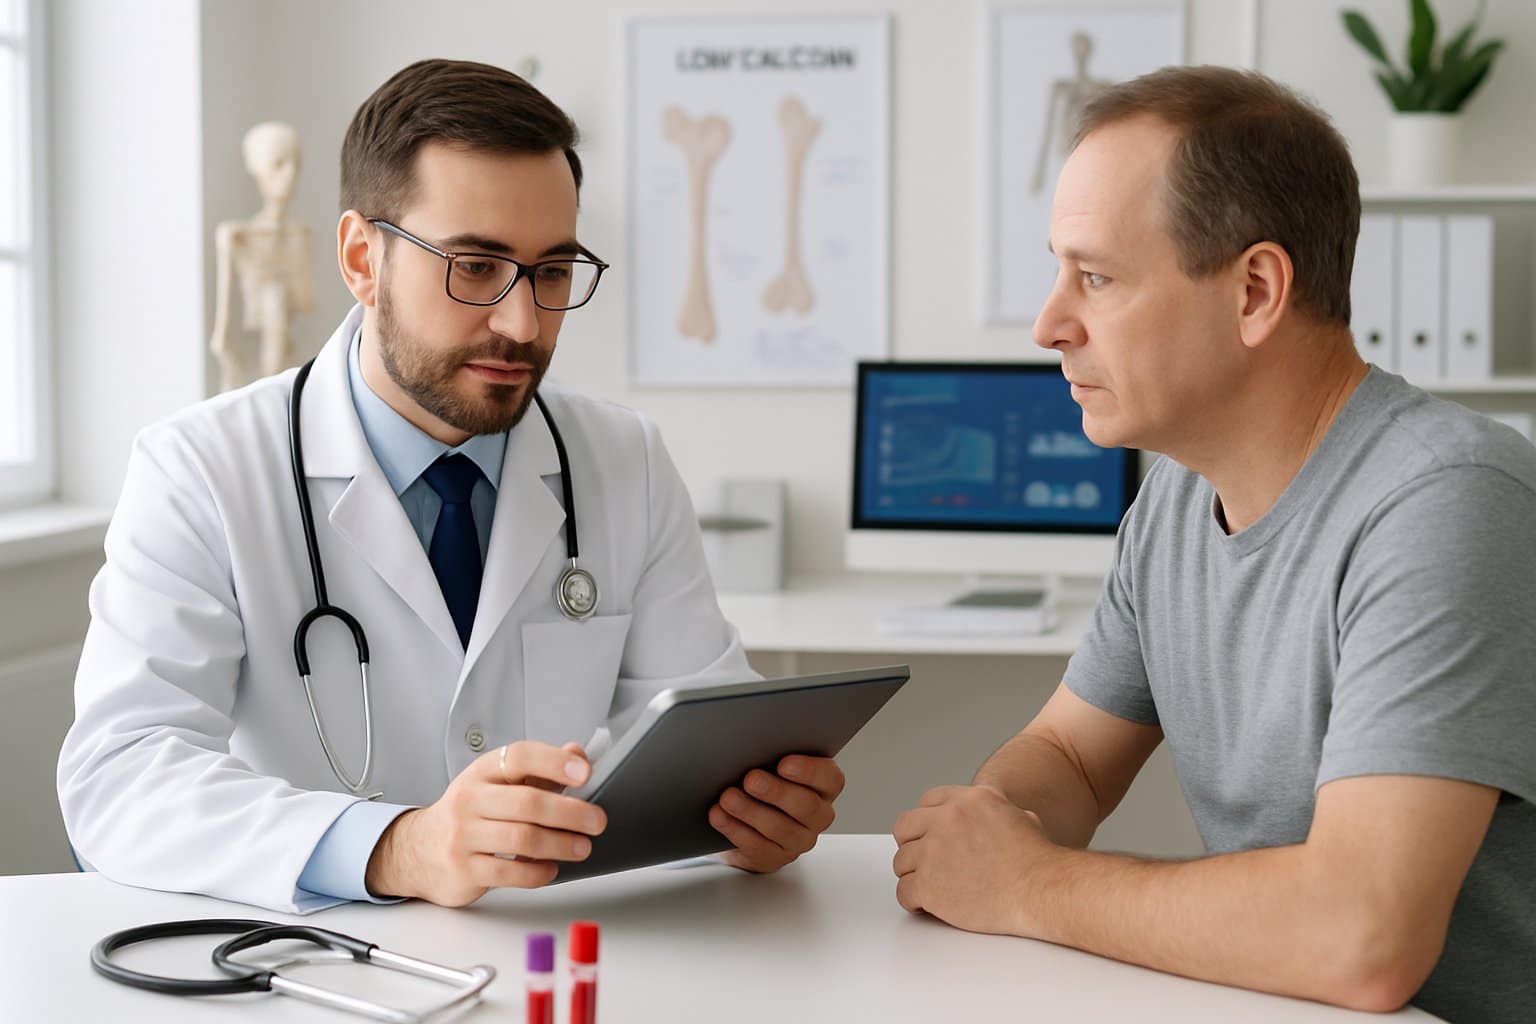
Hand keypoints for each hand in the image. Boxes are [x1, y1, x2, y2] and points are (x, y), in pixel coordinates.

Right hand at [365, 740, 606, 906]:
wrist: (418, 849)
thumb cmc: (469, 813)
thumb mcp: (497, 783)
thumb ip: (540, 770)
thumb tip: (577, 754)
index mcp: (483, 772)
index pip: (520, 756)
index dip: (554, 762)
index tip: (585, 773)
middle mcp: (470, 799)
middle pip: (528, 802)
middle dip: (570, 812)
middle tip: (597, 821)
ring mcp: (464, 835)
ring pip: (522, 838)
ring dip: (560, 844)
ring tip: (582, 847)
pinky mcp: (464, 869)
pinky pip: (510, 873)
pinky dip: (538, 872)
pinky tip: (552, 868)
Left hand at [709, 755, 843, 873]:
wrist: (747, 819)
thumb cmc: (765, 783)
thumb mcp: (773, 765)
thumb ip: (774, 755)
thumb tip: (754, 745)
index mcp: (824, 787)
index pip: (830, 779)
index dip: (809, 771)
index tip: (784, 763)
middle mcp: (817, 816)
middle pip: (805, 805)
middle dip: (776, 791)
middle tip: (751, 779)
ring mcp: (798, 840)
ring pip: (779, 828)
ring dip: (750, 810)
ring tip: (728, 797)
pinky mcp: (774, 858)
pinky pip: (756, 846)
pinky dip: (734, 828)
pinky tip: (719, 815)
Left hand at [892, 785, 1059, 936]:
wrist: (1042, 890)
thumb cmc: (1038, 861)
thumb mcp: (1019, 816)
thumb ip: (994, 811)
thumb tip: (990, 817)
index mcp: (969, 800)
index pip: (927, 801)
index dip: (928, 822)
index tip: (929, 836)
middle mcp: (947, 819)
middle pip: (905, 827)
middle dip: (912, 844)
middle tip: (923, 861)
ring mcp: (934, 851)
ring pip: (901, 861)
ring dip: (914, 874)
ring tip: (931, 886)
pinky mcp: (928, 884)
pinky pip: (903, 891)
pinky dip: (913, 901)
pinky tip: (926, 904)